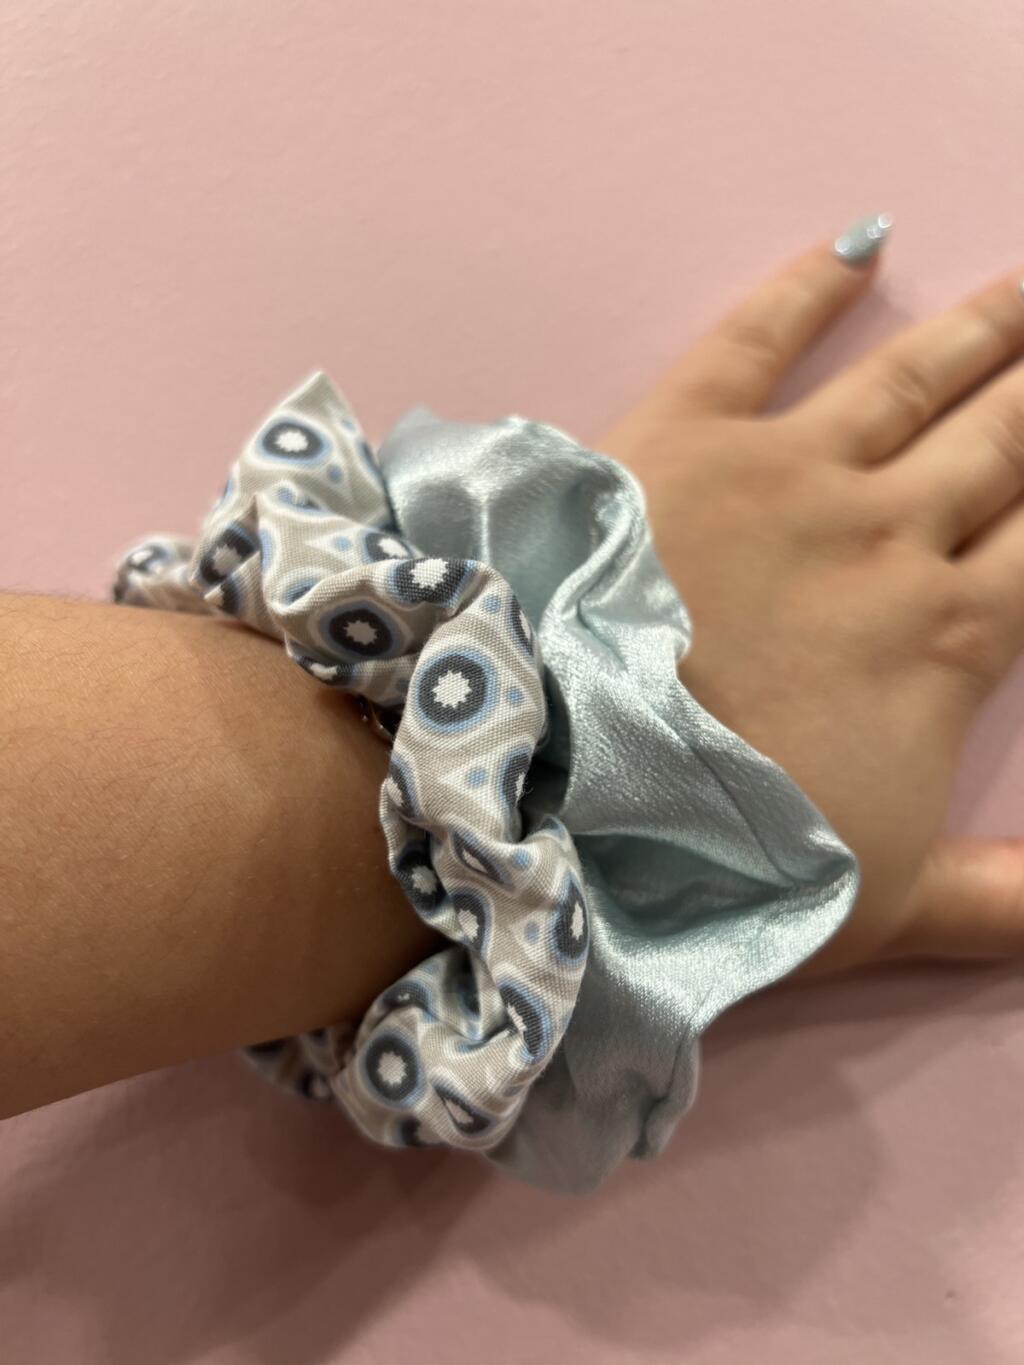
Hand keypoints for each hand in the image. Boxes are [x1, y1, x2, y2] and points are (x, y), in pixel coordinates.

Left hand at [599, 230, 1023, 974]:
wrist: (553, 791)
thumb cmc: (712, 858)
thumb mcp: (873, 907)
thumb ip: (993, 905)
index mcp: (944, 638)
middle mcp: (886, 534)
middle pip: (1004, 439)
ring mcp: (783, 473)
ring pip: (912, 380)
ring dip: (981, 329)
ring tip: (1023, 285)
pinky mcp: (677, 435)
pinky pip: (755, 338)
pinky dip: (804, 288)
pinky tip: (855, 240)